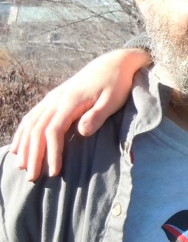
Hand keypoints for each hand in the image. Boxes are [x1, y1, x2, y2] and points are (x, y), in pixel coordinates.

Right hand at [10, 48, 151, 179]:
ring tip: (21, 166)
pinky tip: (18, 146)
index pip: (53, 131)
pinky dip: (22, 132)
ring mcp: (52, 98)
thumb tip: (81, 132)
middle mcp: (55, 100)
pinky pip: (31, 117)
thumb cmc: (116, 84)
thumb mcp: (112, 100)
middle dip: (33, 155)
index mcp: (70, 101)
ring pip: (30, 124)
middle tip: (32, 177)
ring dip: (23, 145)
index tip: (54, 172)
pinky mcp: (52, 99)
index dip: (52, 152)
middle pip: (37, 130)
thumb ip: (97, 116)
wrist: (113, 64)